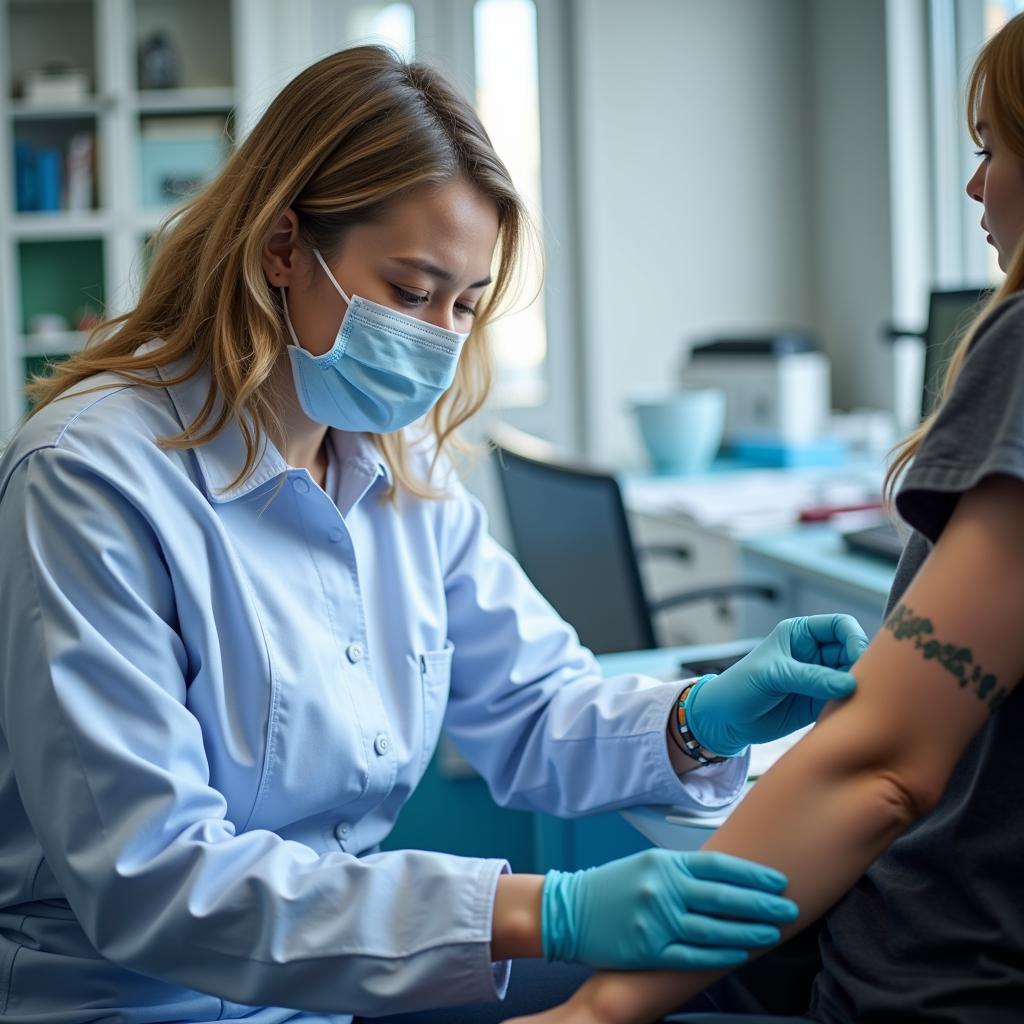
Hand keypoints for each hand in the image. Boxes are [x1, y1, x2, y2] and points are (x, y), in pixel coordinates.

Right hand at [541, 848, 797, 970]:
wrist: (569, 909)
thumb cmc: (613, 886)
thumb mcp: (648, 864)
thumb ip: (683, 870)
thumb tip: (728, 877)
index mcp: (664, 863)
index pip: (718, 866)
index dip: (752, 874)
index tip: (778, 880)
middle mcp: (661, 888)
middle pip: (723, 897)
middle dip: (761, 903)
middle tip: (789, 907)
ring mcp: (654, 919)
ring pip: (713, 928)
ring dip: (747, 931)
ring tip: (772, 933)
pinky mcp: (646, 949)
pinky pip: (691, 955)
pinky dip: (719, 955)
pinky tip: (740, 954)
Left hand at [685, 614, 867, 755]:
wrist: (726, 720)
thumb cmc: (741, 687)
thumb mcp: (772, 676)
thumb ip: (810, 678)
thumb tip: (850, 683)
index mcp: (801, 634)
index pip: (840, 625)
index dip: (854, 638)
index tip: (858, 658)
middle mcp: (815, 653)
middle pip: (853, 651)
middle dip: (861, 665)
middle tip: (862, 684)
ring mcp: (820, 678)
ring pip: (854, 676)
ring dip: (861, 687)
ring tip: (857, 700)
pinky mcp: (822, 702)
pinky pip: (847, 699)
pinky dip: (853, 705)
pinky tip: (851, 713)